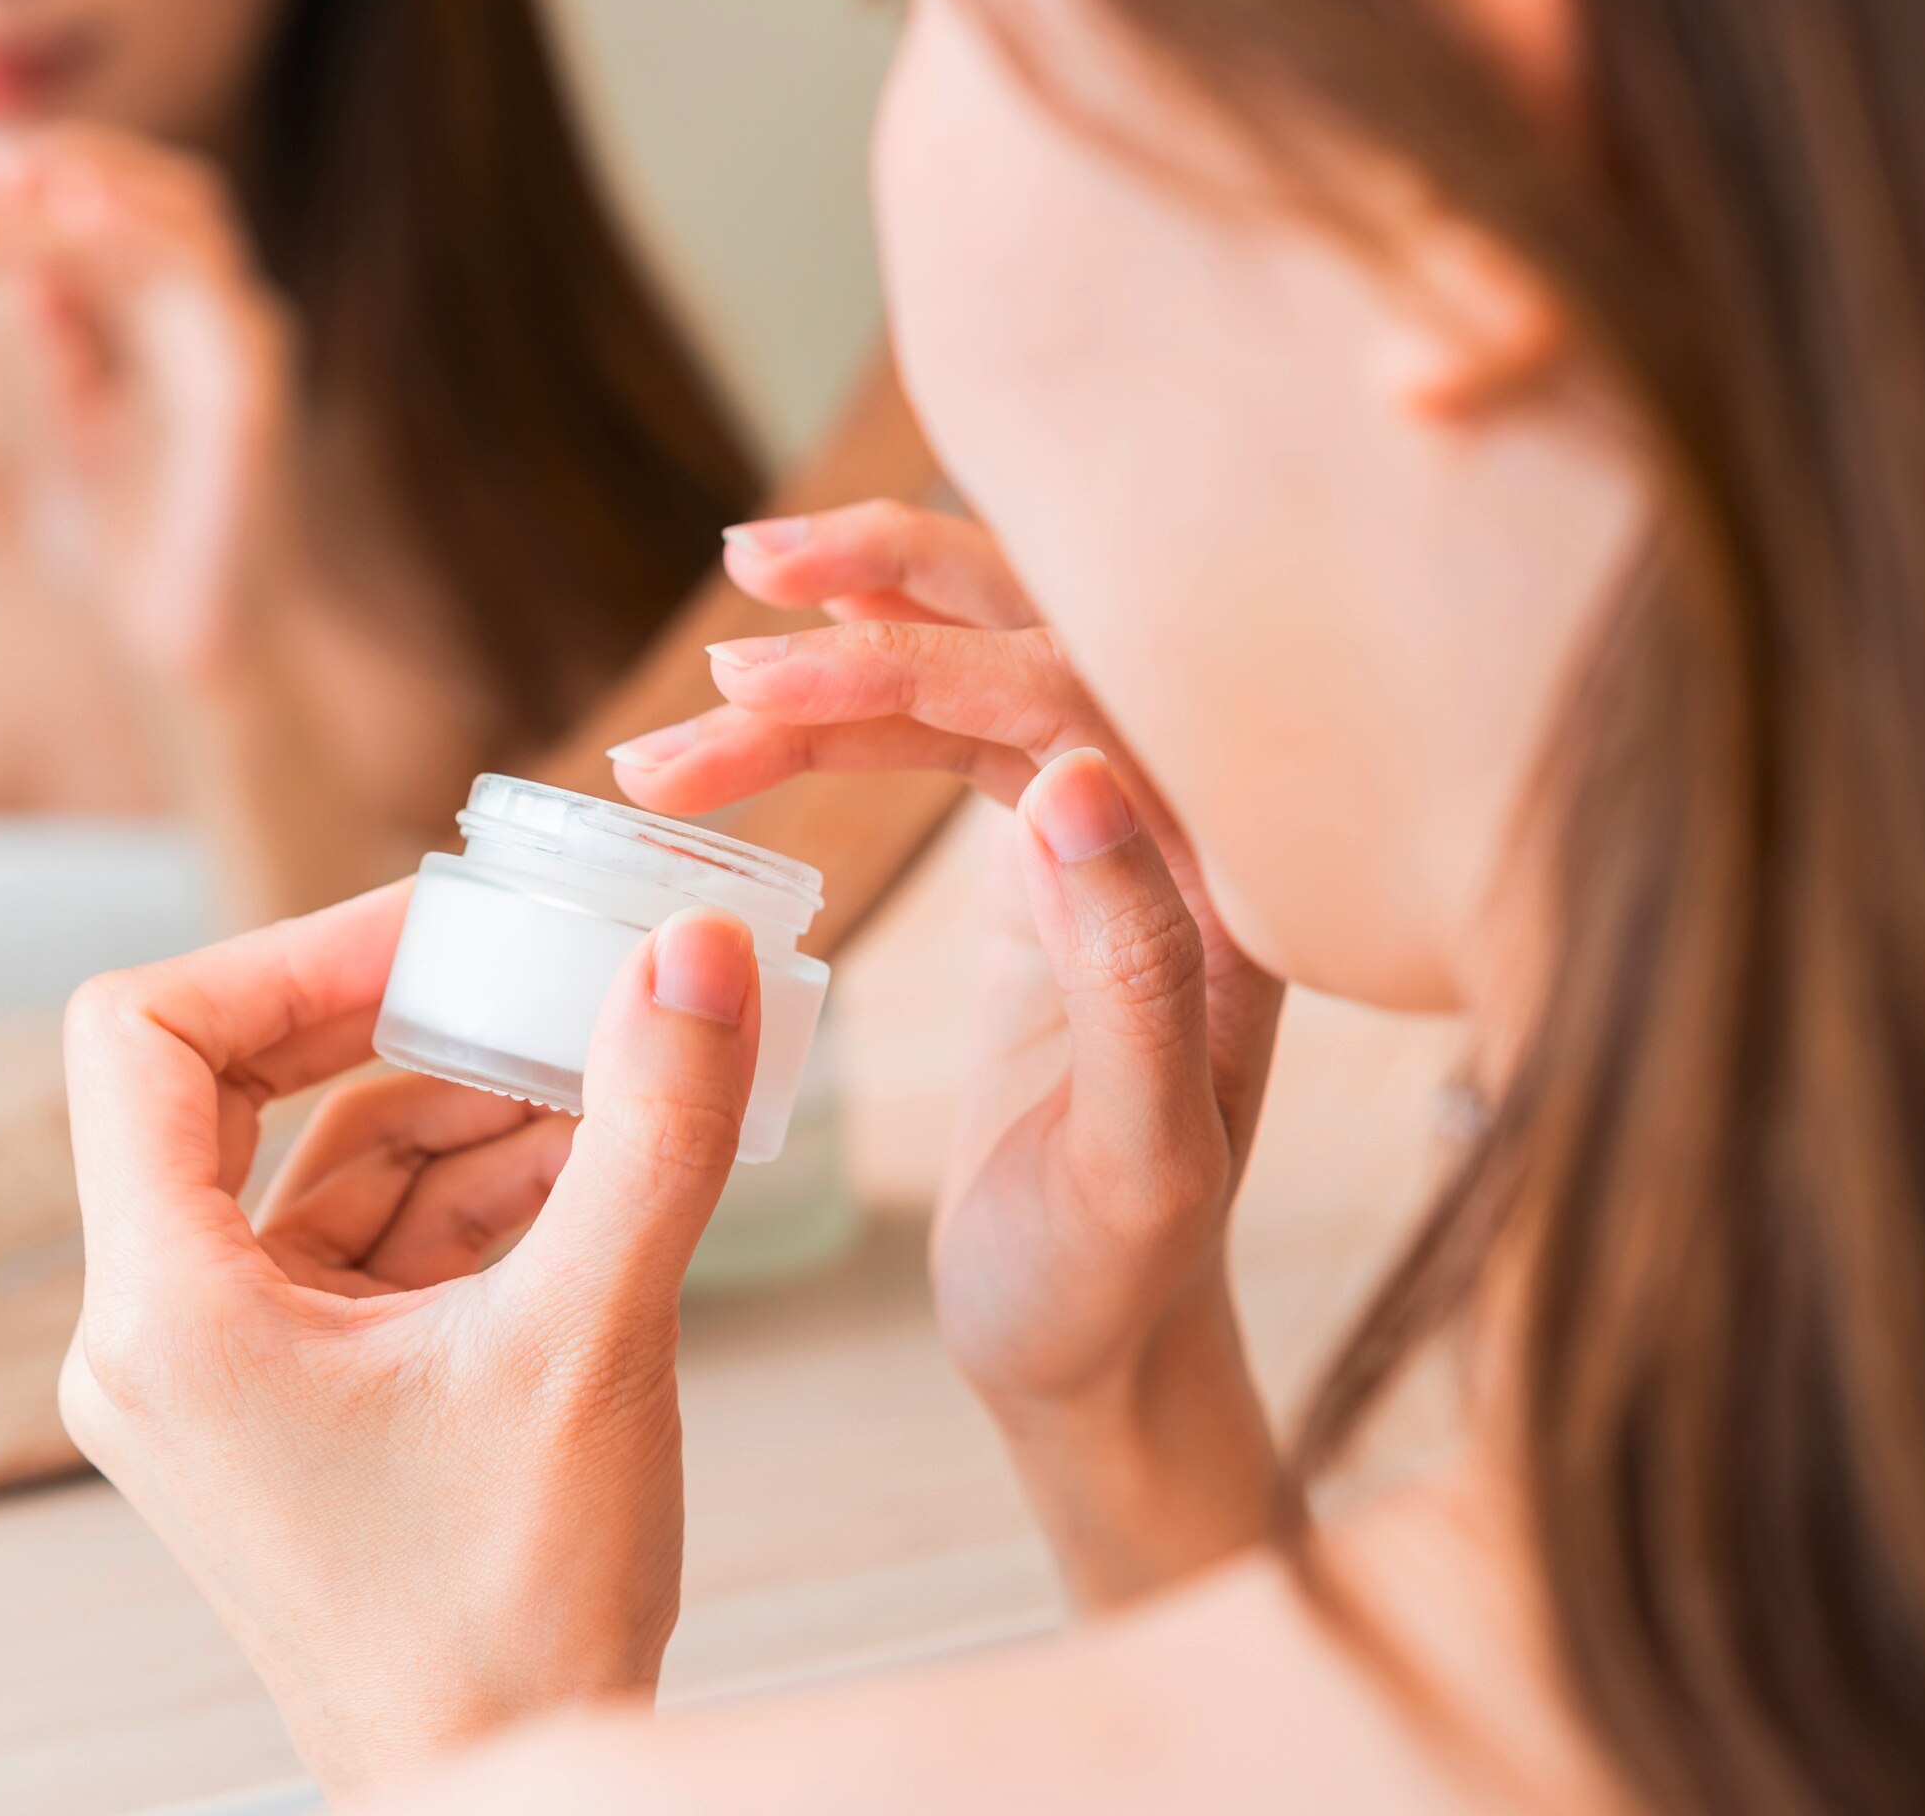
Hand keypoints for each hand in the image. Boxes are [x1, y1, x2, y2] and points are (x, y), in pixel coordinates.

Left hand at [0, 123, 303, 686]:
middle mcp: (217, 321)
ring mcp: (245, 349)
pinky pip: (202, 281)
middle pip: (139, 190)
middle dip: (37, 167)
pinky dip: (137, 233)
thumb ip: (43, 341)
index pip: (96, 214)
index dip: (9, 189)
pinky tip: (65, 219)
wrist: (189, 657)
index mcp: (169, 325)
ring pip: (171, 216)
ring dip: (71, 189)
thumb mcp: (60, 424)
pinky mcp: (252, 391)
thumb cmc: (130, 557)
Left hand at [59, 883, 765, 1793]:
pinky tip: (604, 1169)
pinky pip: (373, 1253)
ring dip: (475, 1113)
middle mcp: (163, 1338)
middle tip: (544, 976)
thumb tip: (692, 957)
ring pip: (333, 1171)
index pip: (147, 1040)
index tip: (442, 926)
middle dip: (408, 1025)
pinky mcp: (299, 1410)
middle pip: (243, 1094)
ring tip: (621, 1077)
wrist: (506, 1798)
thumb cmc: (506, 1620)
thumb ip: (650, 1132)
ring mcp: (228, 1379)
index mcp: (167, 1314)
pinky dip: (481, 1198)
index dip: (293, 952)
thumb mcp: (590, 1343)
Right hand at [609, 501, 1288, 1604]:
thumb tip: (1075, 776)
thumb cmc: (1114, 1284)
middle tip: (748, 568)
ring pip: (965, 683)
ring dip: (828, 674)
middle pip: (1037, 633)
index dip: (920, 659)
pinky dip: (833, 733)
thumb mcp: (1133, 1163)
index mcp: (1232, 878)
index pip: (1077, 695)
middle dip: (888, 589)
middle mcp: (1183, 826)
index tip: (765, 671)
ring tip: (692, 704)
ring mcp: (1106, 835)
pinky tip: (741, 728)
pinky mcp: (1039, 865)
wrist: (1095, 1357)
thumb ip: (1132, 974)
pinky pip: (937, 743)